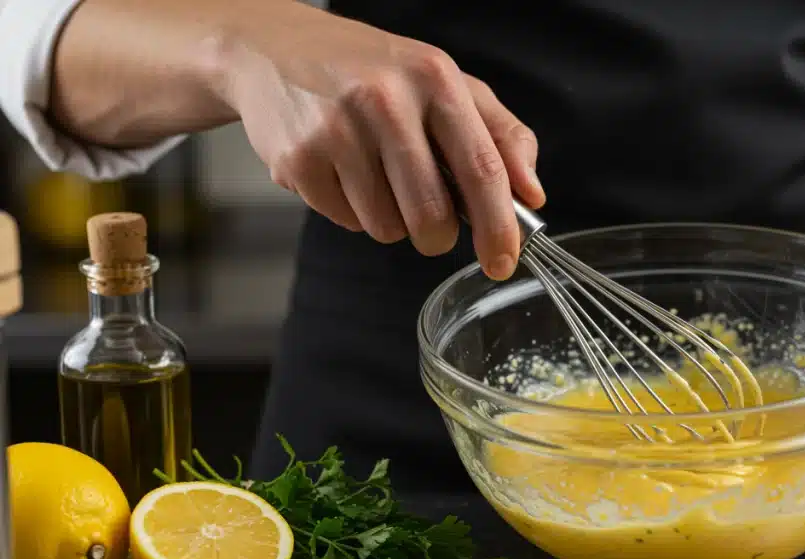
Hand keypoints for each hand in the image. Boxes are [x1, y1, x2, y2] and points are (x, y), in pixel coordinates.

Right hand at [216, 9, 543, 279]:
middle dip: (437, 236)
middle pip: (433, 215)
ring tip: (374, 176)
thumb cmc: (372, 72)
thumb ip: (500, 135)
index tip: (503, 261)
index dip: (499, 226)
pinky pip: (347, 222)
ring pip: (388, 228)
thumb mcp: (445, 83)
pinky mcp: (299, 158)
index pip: (482, 168)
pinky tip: (341, 171)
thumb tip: (531, 193)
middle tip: (429, 222)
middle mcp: (387, 100)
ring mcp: (338, 129)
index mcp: (435, 78)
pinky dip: (351, 211)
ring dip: (390, 220)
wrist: (272, 49)